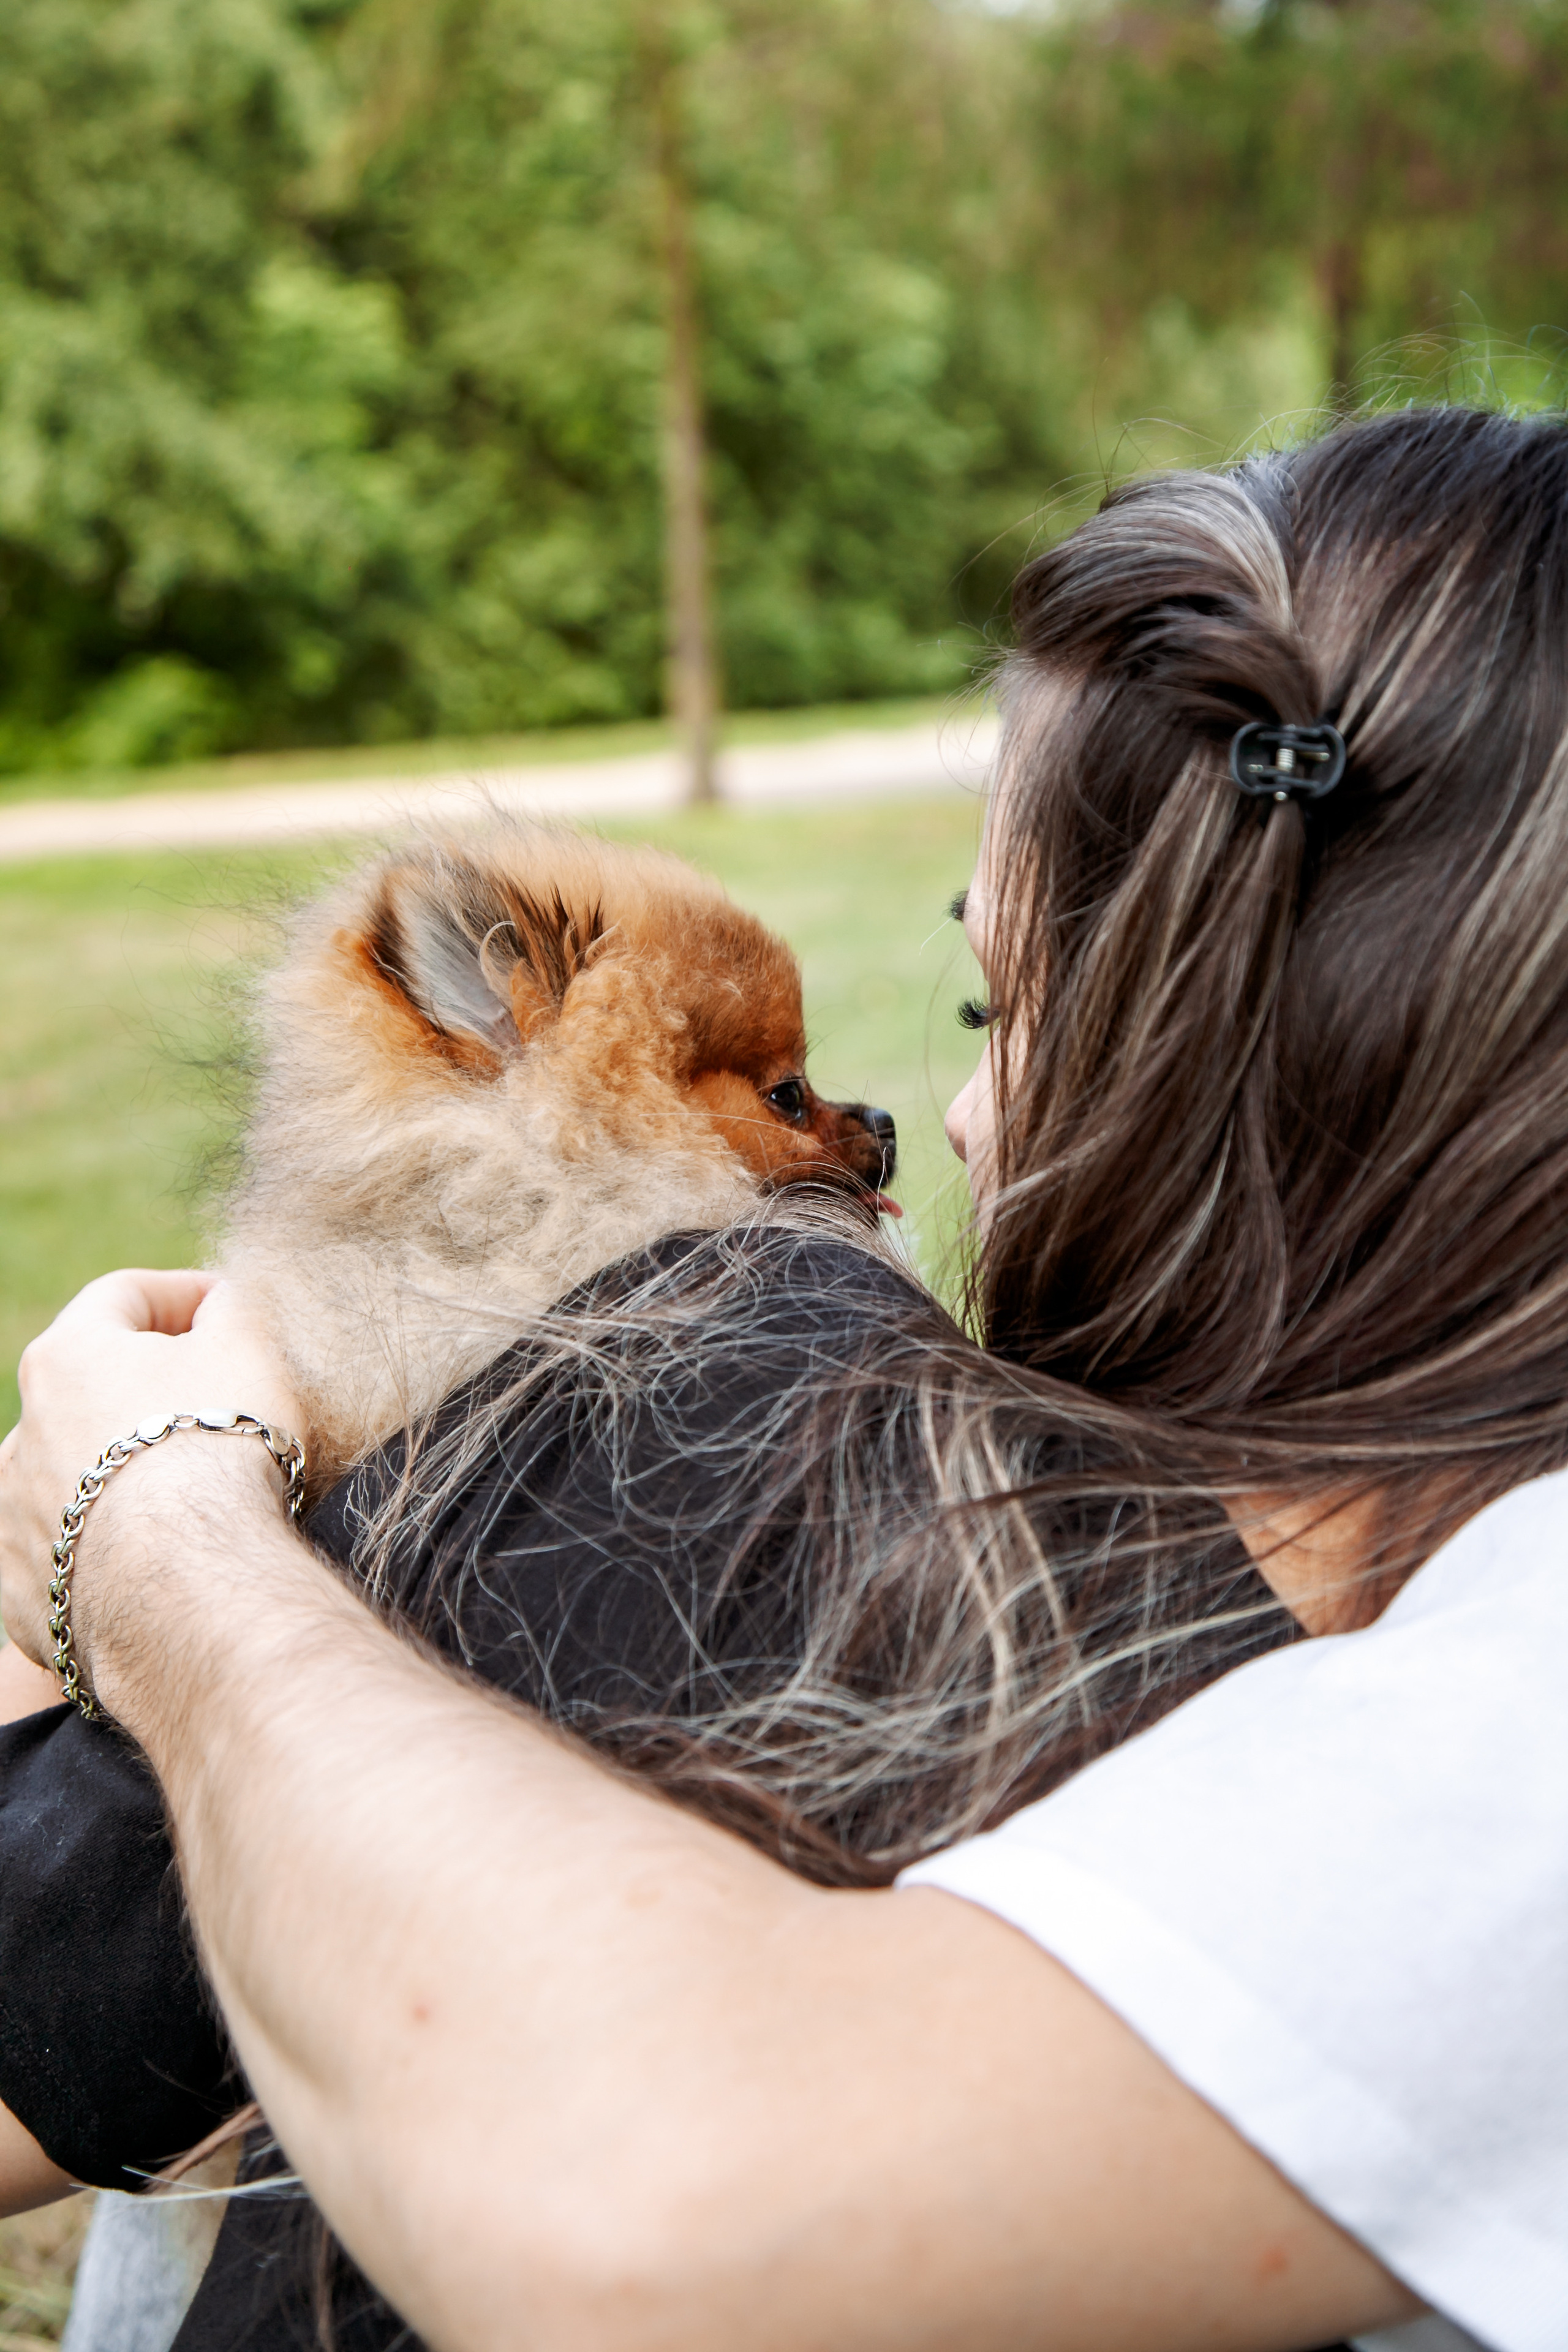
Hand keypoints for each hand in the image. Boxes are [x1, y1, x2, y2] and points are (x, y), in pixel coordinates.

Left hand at [0, 1272, 300, 1672]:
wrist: (187, 1584)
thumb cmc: (218, 1449)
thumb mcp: (247, 1347)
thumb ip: (232, 1307)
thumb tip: (222, 1301)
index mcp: (65, 1358)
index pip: (123, 1297)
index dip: (185, 1294)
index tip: (230, 1310)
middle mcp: (19, 1434)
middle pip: (89, 1390)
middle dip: (148, 1391)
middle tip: (218, 1405)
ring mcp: (11, 1519)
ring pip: (69, 1477)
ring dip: (121, 1473)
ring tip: (192, 1496)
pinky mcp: (22, 1592)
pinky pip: (68, 1557)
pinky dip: (108, 1548)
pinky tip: (161, 1559)